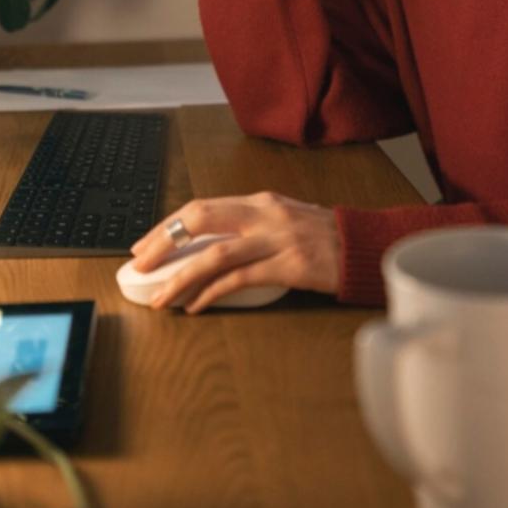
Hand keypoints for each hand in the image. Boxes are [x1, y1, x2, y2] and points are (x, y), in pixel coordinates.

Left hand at [129, 191, 340, 312]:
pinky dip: (212, 293)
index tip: (145, 245)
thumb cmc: (327, 238)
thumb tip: (209, 245)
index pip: (201, 207)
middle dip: (164, 243)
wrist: (367, 248)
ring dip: (181, 277)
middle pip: (199, 221)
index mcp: (260, 201)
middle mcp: (265, 214)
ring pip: (215, 255)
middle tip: (139, 265)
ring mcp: (277, 239)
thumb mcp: (286, 219)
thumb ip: (251, 226)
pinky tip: (196, 306)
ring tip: (160, 298)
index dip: (168, 226)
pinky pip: (239, 280)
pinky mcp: (290, 266)